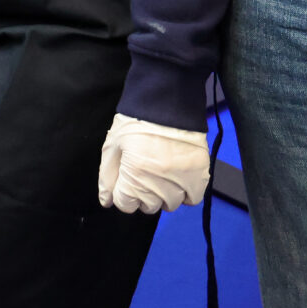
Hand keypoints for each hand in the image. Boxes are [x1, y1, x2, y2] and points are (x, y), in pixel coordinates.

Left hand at [97, 114, 211, 214]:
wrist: (167, 100)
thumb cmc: (135, 120)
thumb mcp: (113, 145)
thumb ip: (107, 176)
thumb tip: (106, 201)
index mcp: (134, 175)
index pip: (125, 204)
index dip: (123, 191)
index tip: (127, 177)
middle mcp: (159, 183)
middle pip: (148, 206)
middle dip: (142, 193)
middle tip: (144, 172)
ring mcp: (181, 180)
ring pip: (170, 204)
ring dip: (163, 194)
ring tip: (161, 173)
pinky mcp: (200, 174)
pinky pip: (192, 199)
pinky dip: (185, 193)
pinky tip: (178, 178)